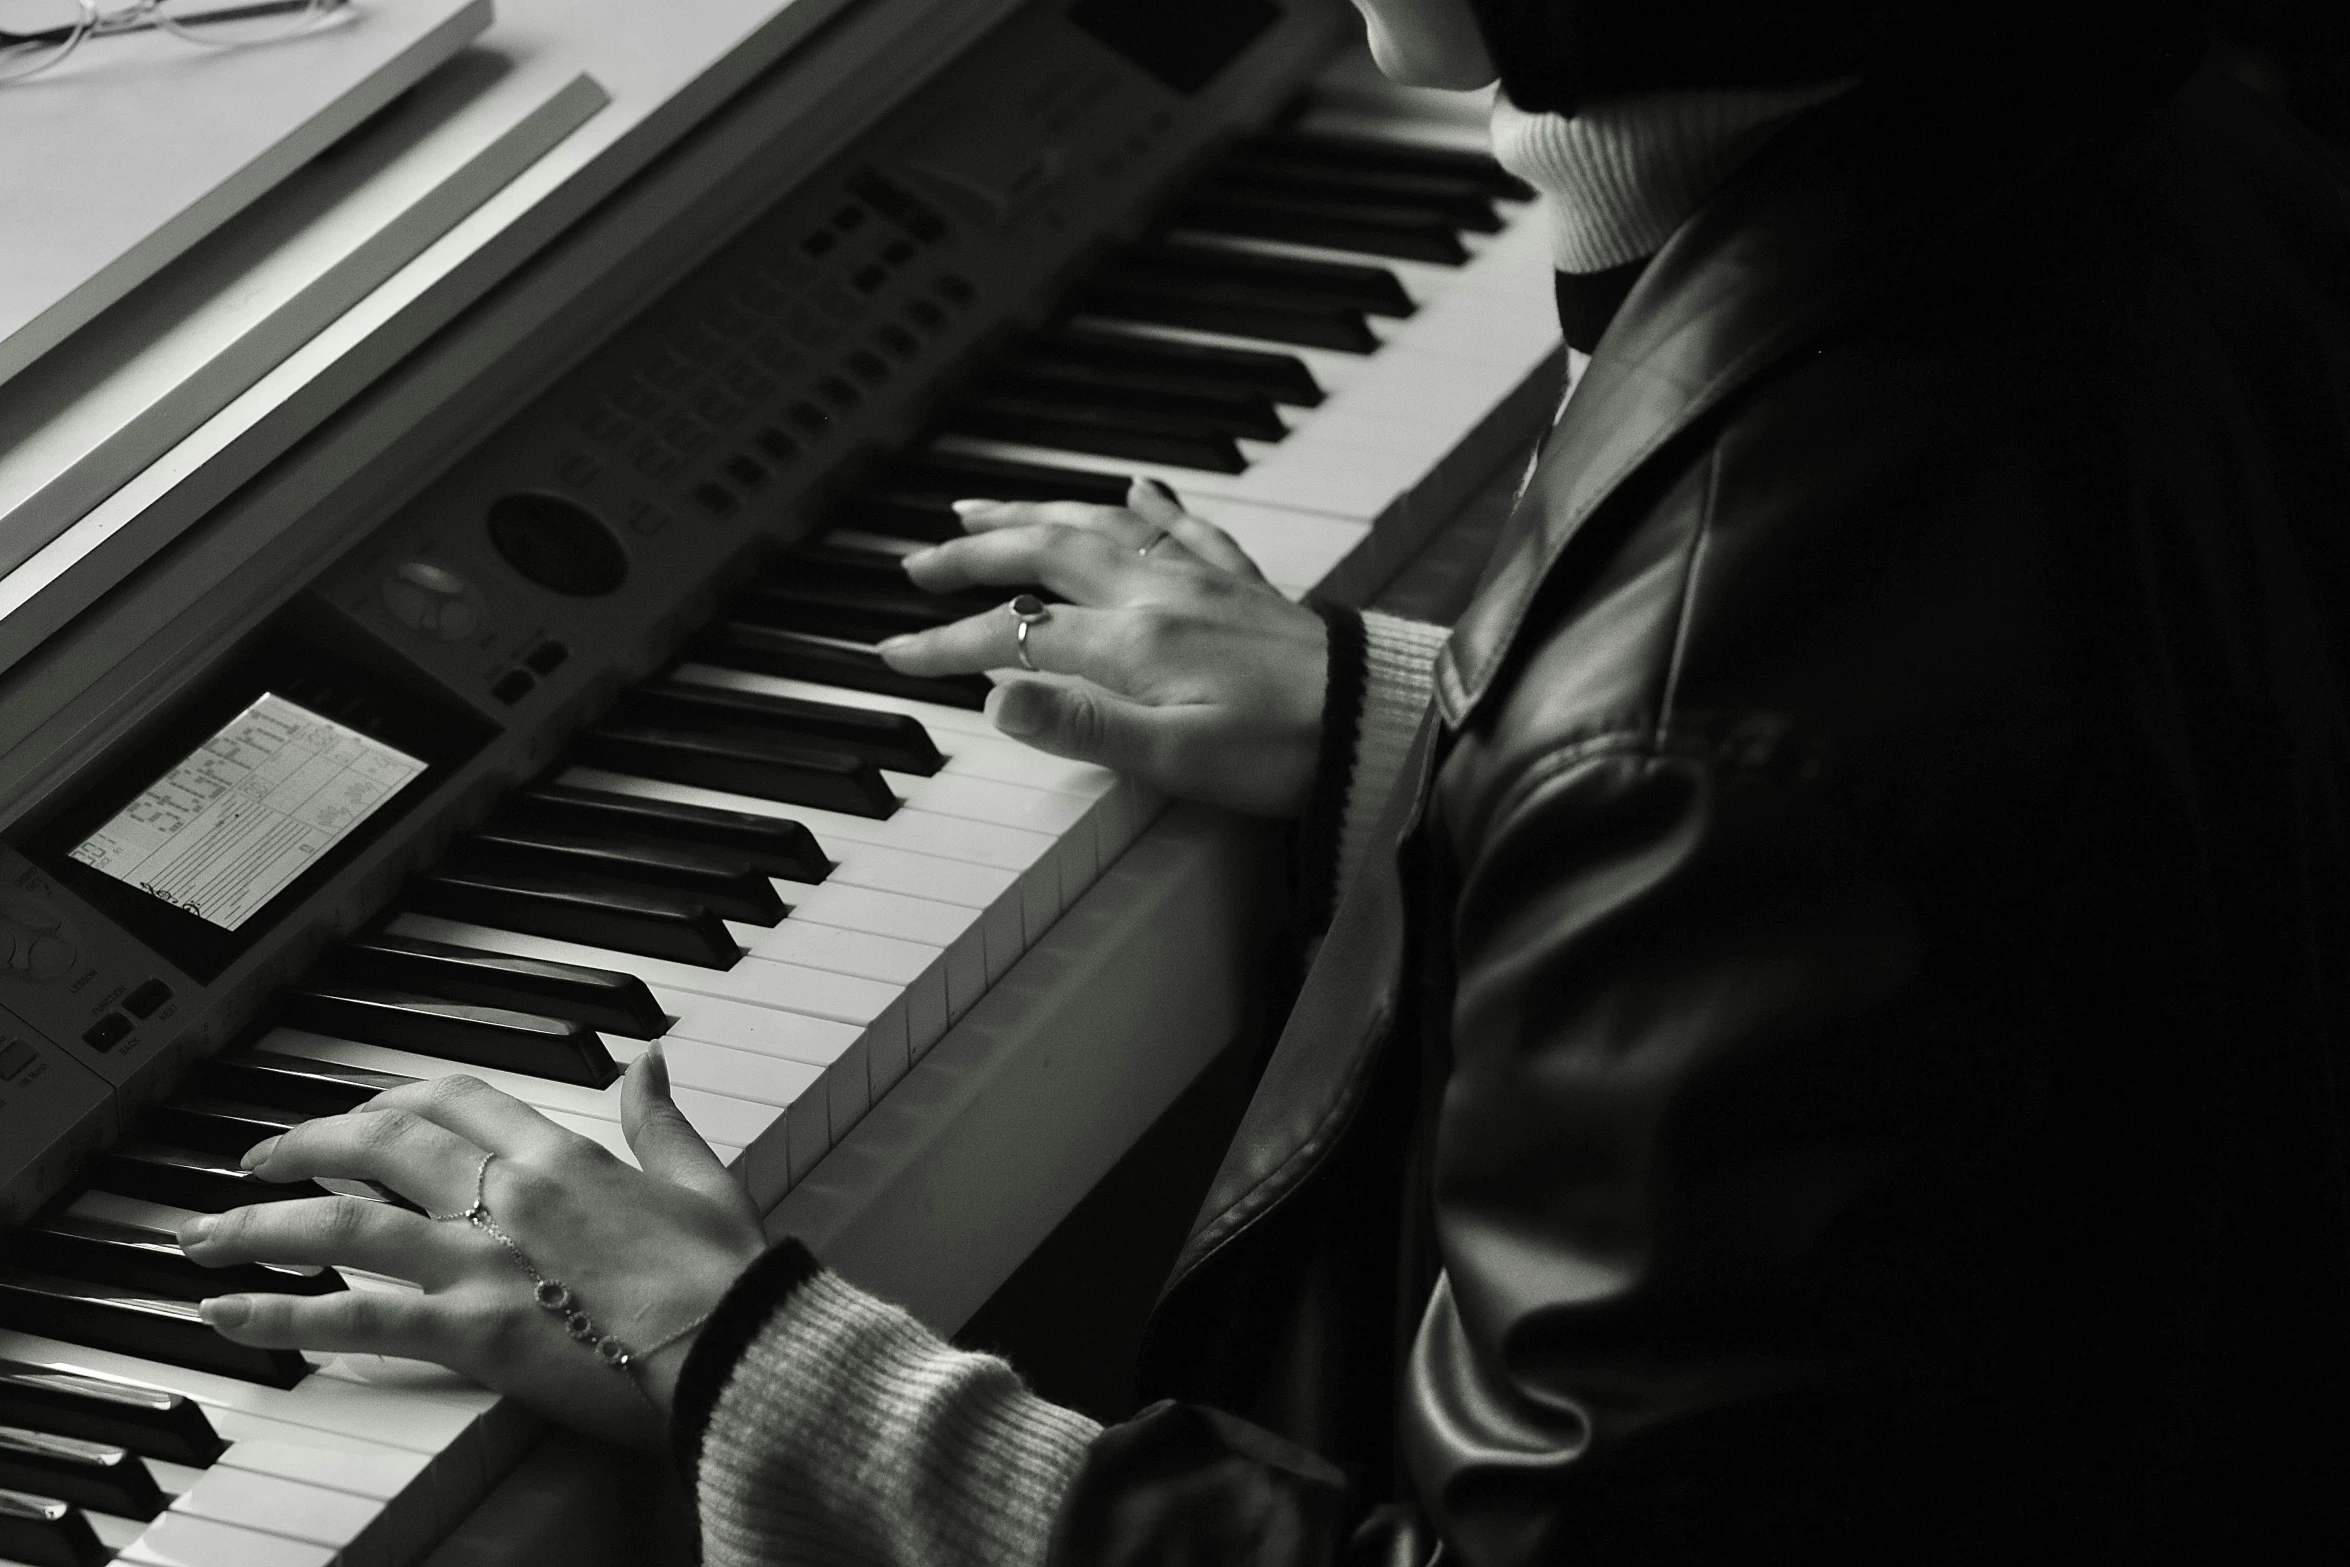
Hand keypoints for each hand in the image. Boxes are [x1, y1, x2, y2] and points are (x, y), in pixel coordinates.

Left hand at [177, 1046, 764, 1449]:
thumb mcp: (700, 1178)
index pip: (456, 1100)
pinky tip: (226, 1312)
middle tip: (256, 1159)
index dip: (393, 1101)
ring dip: (262, 1223)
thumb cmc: (725, 1274)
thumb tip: (652, 1063)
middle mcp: (508, 1194)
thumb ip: (660, 1119)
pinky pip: (355, 1316)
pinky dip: (280, 1313)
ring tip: (204, 1233)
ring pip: (345, 1222)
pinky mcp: (470, 1329)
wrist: (735, 1344)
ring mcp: (483, 1260)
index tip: (358, 1116)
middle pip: (381, 1146)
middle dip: (305, 1146)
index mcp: (562, 1154)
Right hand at [878, 478, 1330, 817]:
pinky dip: (1150, 506)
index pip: (1016, 635)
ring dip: (1036, 511)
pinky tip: (1137, 487)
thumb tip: (997, 699)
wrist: (1380, 723)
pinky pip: (1186, 528)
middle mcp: (1161, 594)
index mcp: (1134, 641)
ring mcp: (1203, 582)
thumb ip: (1082, 726)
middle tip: (919, 561)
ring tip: (984, 507)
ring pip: (1101, 526)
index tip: (893, 652)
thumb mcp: (1175, 756)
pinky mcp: (1245, 587)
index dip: (948, 645)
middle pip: (1046, 554)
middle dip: (975, 554)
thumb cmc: (1285, 751)